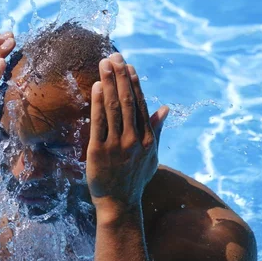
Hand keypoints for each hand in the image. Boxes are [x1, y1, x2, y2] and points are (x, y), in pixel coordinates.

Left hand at [86, 53, 168, 214]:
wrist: (119, 203)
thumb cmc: (134, 179)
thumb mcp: (151, 156)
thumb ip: (156, 130)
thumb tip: (165, 108)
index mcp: (147, 139)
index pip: (140, 104)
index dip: (134, 83)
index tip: (128, 65)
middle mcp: (134, 140)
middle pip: (126, 101)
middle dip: (120, 77)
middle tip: (113, 57)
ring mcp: (117, 145)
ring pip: (113, 108)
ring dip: (108, 84)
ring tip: (104, 65)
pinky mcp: (99, 151)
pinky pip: (99, 123)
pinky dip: (98, 104)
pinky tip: (96, 87)